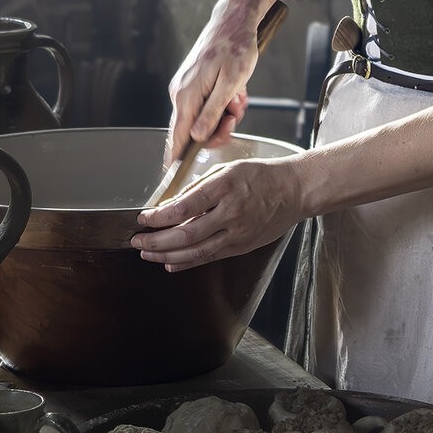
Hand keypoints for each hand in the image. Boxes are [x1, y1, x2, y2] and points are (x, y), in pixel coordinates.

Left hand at [133, 156, 306, 269]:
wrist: (295, 190)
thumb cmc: (262, 176)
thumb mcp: (227, 169)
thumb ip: (199, 187)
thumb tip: (171, 205)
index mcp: (224, 188)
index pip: (183, 208)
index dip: (158, 217)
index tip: (143, 219)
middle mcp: (231, 212)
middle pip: (185, 234)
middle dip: (156, 241)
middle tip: (138, 241)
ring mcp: (238, 232)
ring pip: (196, 251)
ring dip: (167, 255)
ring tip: (149, 254)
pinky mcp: (243, 246)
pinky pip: (210, 257)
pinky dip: (188, 262)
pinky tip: (172, 263)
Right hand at [166, 8, 264, 163]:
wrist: (234, 21)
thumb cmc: (236, 48)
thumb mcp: (231, 84)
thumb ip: (212, 113)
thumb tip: (197, 137)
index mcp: (186, 96)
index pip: (177, 137)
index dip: (177, 160)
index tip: (175, 178)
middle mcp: (180, 93)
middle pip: (193, 131)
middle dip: (217, 129)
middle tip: (235, 115)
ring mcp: (186, 88)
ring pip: (204, 118)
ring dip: (224, 114)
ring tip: (238, 97)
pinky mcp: (194, 84)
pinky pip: (207, 105)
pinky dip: (223, 103)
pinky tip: (234, 91)